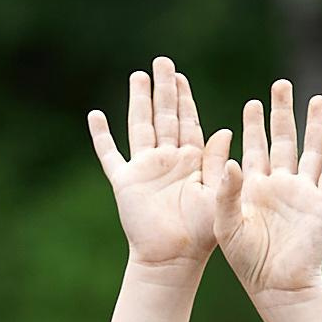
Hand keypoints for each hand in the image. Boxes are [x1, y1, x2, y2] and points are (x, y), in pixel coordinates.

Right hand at [85, 59, 226, 275]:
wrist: (173, 261)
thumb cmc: (200, 236)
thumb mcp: (216, 196)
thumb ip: (219, 164)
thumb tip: (226, 131)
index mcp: (191, 161)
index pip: (188, 121)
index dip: (184, 98)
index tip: (181, 76)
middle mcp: (167, 160)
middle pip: (164, 115)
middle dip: (164, 89)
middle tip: (163, 61)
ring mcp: (145, 169)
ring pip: (140, 126)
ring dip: (139, 101)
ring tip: (139, 75)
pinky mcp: (125, 182)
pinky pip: (110, 155)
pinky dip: (101, 137)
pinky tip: (95, 116)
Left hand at [209, 81, 321, 302]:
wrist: (278, 287)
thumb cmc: (246, 261)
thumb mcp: (226, 224)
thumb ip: (226, 192)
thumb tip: (231, 161)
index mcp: (254, 188)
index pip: (254, 148)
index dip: (253, 125)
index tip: (253, 103)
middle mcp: (280, 186)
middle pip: (283, 140)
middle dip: (282, 113)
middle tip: (281, 85)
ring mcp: (303, 194)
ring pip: (311, 151)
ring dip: (314, 125)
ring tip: (317, 98)